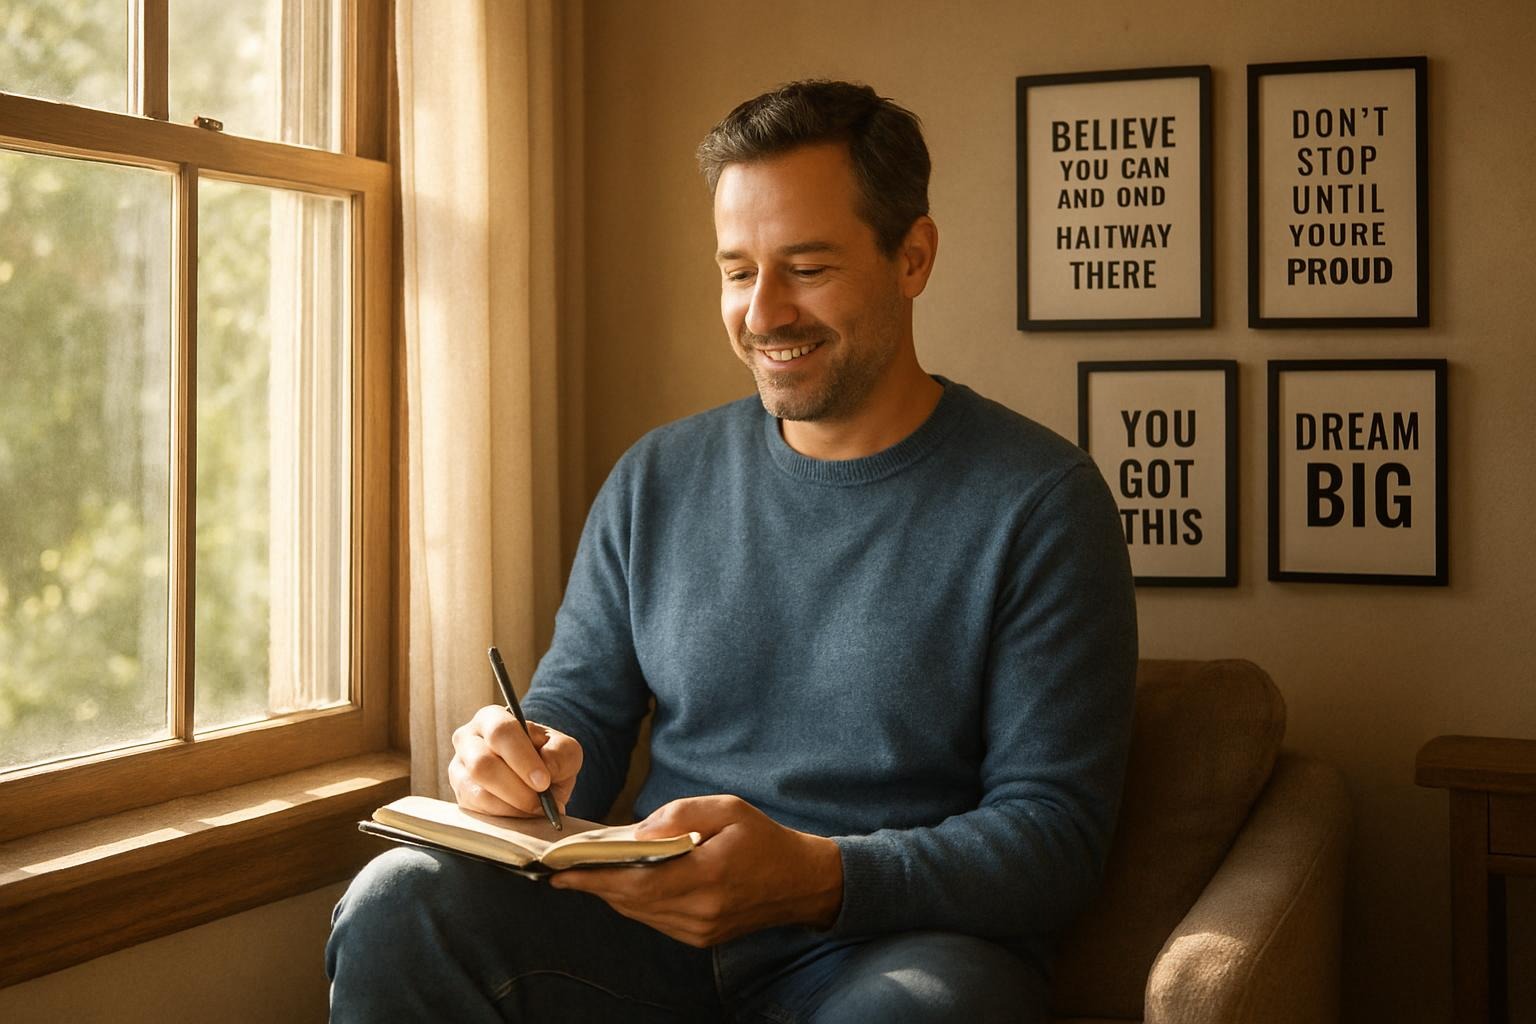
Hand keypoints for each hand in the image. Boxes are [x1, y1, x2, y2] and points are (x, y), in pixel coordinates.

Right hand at [449, 706, 582, 816]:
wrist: (536, 779)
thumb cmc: (547, 757)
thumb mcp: (563, 749)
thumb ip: (561, 753)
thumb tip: (547, 767)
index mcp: (492, 718)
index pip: (501, 732)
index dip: (522, 758)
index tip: (543, 782)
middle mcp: (467, 740)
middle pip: (482, 764)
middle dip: (516, 788)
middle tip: (541, 802)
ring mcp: (458, 770)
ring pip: (478, 792)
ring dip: (512, 807)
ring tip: (536, 809)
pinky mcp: (460, 796)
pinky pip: (478, 812)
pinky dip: (504, 818)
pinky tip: (522, 815)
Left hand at [550, 795, 842, 947]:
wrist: (800, 881)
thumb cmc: (763, 838)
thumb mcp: (727, 808)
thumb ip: (679, 816)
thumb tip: (635, 832)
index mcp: (707, 876)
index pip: (636, 882)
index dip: (593, 879)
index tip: (559, 871)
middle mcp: (700, 912)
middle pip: (631, 901)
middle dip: (594, 884)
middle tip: (562, 868)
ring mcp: (699, 930)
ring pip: (640, 913)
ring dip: (612, 893)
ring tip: (587, 872)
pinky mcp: (700, 938)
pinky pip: (655, 919)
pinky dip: (635, 901)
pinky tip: (626, 882)